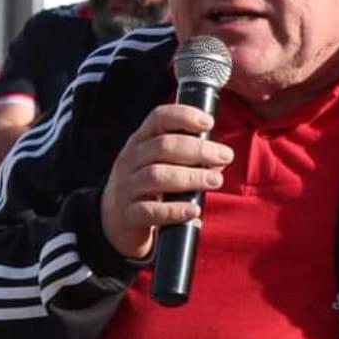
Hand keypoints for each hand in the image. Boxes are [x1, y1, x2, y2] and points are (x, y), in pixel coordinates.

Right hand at [100, 104, 233, 258]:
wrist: (113, 222)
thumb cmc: (147, 187)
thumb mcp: (162, 164)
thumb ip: (190, 158)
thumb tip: (221, 157)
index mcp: (140, 141)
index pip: (158, 118)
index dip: (184, 116)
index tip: (209, 122)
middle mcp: (130, 160)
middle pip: (163, 146)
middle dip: (198, 149)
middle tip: (225, 155)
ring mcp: (126, 188)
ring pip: (157, 176)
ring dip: (191, 177)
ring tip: (216, 180)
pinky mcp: (127, 216)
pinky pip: (150, 211)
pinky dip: (175, 210)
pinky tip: (194, 209)